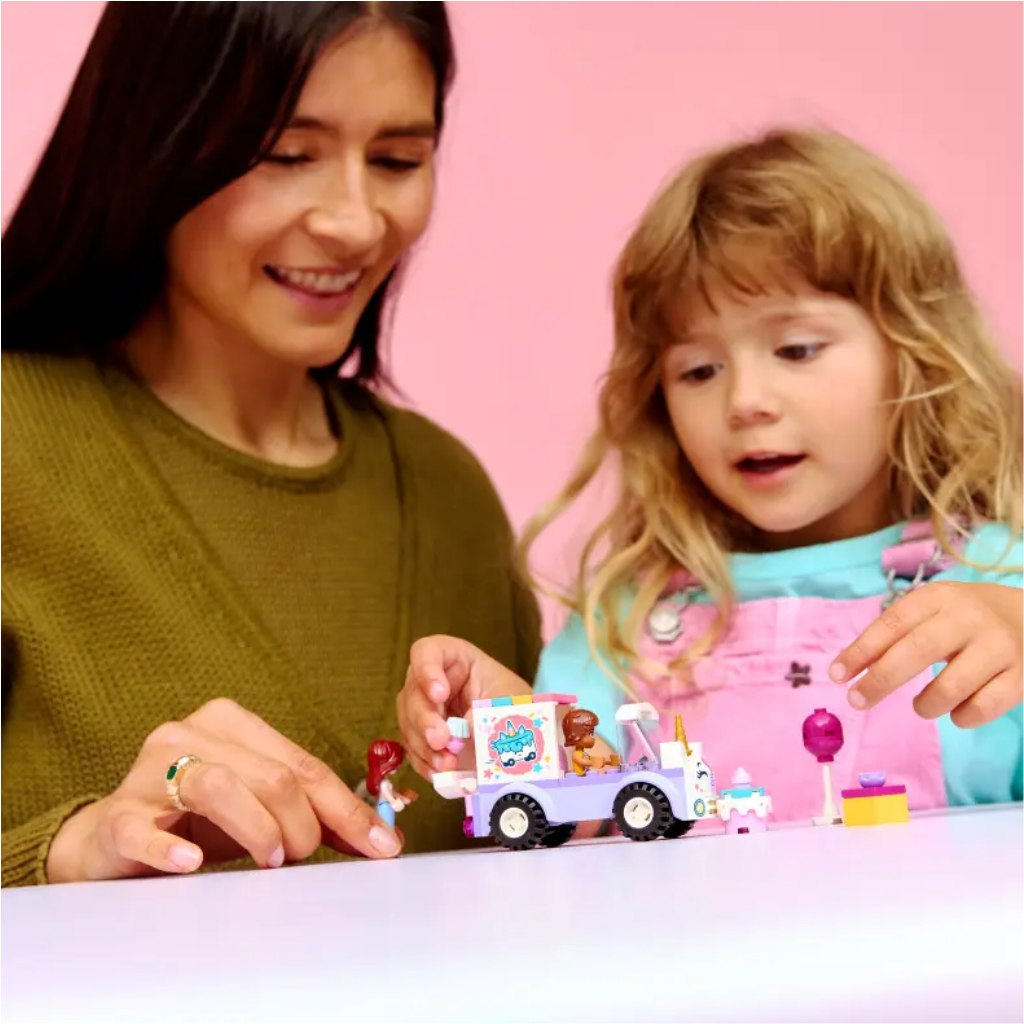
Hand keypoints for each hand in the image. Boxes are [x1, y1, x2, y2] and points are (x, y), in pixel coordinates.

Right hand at [46, 698, 402, 882]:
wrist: (113, 838)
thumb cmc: (195, 819)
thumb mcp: (258, 807)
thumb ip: (311, 812)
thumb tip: (378, 836)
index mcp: (231, 722)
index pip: (304, 765)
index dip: (347, 809)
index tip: (381, 847)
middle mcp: (190, 734)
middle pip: (272, 776)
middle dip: (303, 825)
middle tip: (301, 857)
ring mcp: (148, 771)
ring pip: (218, 787)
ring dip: (258, 830)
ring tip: (270, 860)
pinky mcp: (118, 815)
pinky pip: (144, 828)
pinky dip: (171, 846)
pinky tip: (191, 863)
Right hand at [397, 635, 530, 778]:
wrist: (516, 731)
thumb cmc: (512, 702)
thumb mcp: (509, 698)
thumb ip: (488, 710)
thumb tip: (466, 728)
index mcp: (453, 659)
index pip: (426, 652)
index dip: (427, 671)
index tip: (440, 694)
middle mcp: (431, 681)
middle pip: (413, 693)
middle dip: (424, 720)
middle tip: (441, 740)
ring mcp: (424, 709)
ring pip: (407, 723)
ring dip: (424, 746)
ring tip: (448, 764)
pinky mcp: (422, 737)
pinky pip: (413, 749)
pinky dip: (425, 763)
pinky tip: (440, 772)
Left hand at [829, 582, 1022, 727]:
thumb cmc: (967, 618)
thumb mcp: (934, 610)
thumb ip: (897, 633)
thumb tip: (849, 668)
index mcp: (939, 597)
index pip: (892, 623)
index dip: (861, 651)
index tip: (836, 675)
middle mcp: (969, 617)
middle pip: (917, 651)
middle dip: (881, 680)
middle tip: (857, 700)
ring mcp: (999, 646)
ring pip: (951, 687)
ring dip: (926, 704)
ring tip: (921, 706)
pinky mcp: (1021, 676)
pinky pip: (983, 707)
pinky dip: (962, 716)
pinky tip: (957, 711)